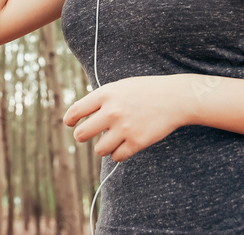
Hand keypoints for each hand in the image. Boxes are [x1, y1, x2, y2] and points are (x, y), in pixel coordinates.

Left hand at [63, 75, 193, 161]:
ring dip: (102, 147)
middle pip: (82, 134)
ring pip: (99, 149)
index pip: (76, 110)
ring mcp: (124, 128)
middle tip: (84, 135)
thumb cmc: (145, 91)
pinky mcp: (137, 142)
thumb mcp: (120, 87)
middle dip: (81, 136)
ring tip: (110, 140)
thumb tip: (81, 115)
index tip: (69, 123)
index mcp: (106, 94)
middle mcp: (112, 111)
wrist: (175, 98)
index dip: (70, 119)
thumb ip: (101, 99)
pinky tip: (123, 146)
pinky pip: (117, 156)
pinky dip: (118, 154)